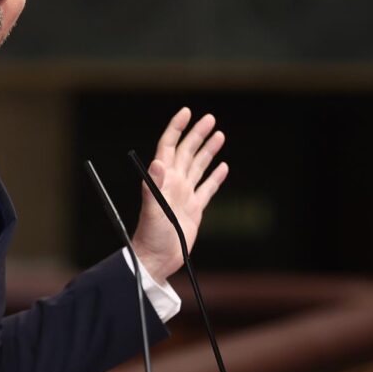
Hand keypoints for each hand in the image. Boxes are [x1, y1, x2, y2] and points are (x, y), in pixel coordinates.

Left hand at [131, 108, 228, 278]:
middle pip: (187, 152)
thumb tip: (157, 162)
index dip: (176, 128)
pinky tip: (222, 167)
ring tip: (219, 135)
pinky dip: (215, 177)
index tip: (187, 112)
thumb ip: (153, 186)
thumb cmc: (150, 236)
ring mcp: (184, 195)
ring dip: (208, 151)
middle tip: (210, 118)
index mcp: (163, 179)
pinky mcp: (194, 209)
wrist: (156, 259)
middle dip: (197, 134)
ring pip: (198, 166)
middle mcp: (174, 183)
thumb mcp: (151, 210)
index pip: (169, 146)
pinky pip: (207, 189)